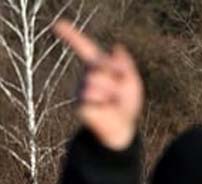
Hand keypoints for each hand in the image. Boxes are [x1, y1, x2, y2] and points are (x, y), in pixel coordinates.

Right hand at [53, 20, 143, 150]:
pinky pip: (94, 96)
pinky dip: (105, 103)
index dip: (72, 36)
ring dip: (112, 92)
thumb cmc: (126, 104)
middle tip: (119, 92)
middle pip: (101, 65)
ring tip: (112, 101)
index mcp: (99, 68)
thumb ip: (125, 65)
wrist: (121, 127)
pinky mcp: (79, 103)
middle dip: (116, 77)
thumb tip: (117, 48)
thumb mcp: (131, 82)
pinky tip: (105, 108)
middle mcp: (87, 75)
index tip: (57, 24)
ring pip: (98, 80)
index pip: (85, 49)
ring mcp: (81, 89)